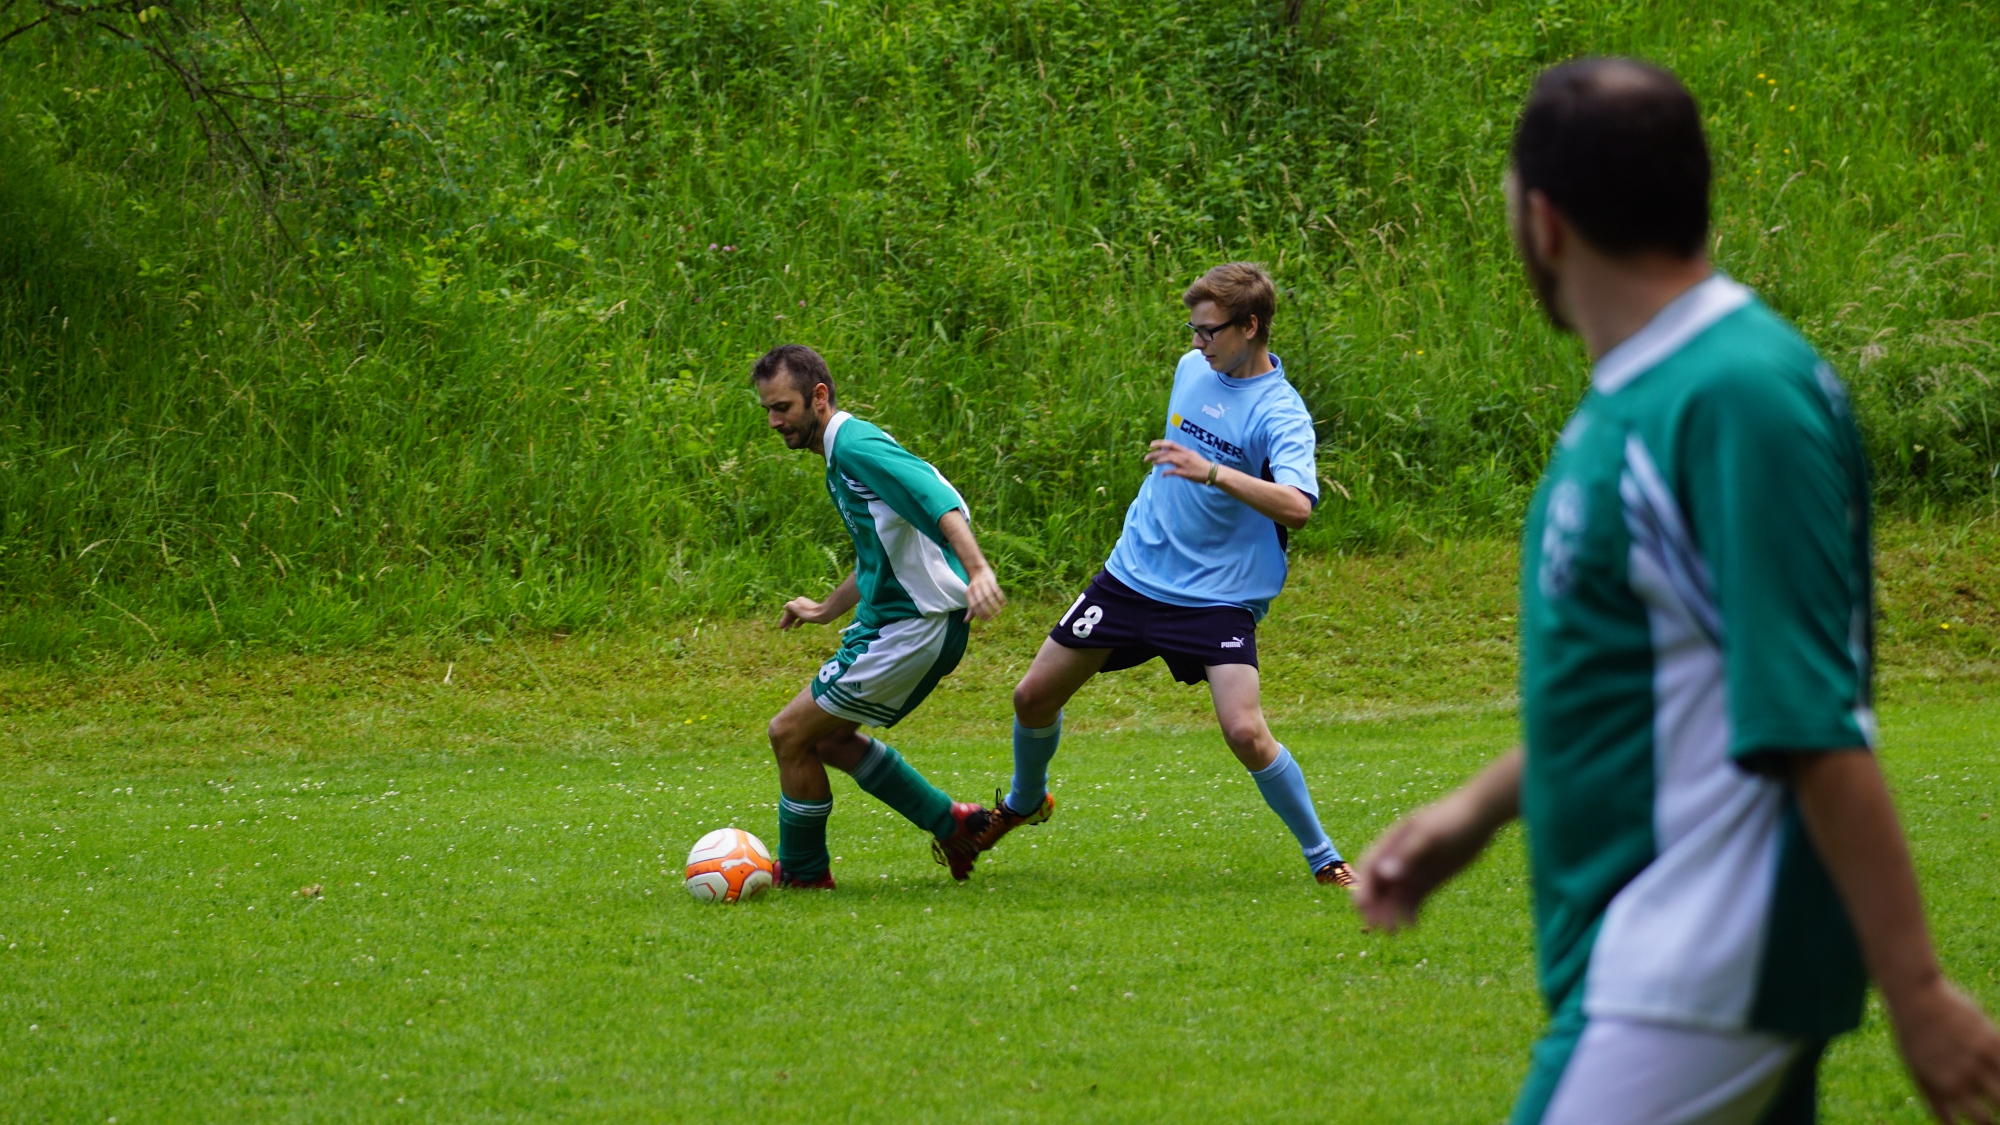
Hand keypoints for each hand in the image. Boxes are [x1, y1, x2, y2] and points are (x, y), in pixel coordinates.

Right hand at [778, 596, 834, 629]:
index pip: (787, 610)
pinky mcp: (811, 613)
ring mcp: (806, 609)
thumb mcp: (796, 609)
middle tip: (782, 629)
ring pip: (796, 616)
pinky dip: (798, 622)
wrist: (823, 614)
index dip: (783, 619)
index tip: (780, 627)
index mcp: (797, 602)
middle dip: (787, 621)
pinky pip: (802, 618)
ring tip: (787, 629)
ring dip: (791, 622)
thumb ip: (789, 606)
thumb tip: (785, 607)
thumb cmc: (809, 612)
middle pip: (791, 613)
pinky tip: (796, 627)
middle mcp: (801, 604)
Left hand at [963, 565, 1005, 622]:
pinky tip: (1004, 604)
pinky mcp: (991, 580)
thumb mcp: (971, 597)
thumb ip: (970, 609)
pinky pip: (996, 590)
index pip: (973, 605)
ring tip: (998, 613)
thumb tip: (965, 621)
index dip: (979, 613)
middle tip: (992, 618)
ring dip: (994, 606)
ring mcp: (983, 584)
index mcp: (969, 593)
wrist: (978, 570)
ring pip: (989, 596)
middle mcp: (975, 588)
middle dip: (987, 611)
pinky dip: (1000, 598)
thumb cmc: (975, 588)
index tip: (985, 620)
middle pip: (981, 601)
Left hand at [1146, 439, 1213, 481]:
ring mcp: (1185, 464)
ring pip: (1169, 459)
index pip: (1170, 444)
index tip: (1151, 445)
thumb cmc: (1200, 465)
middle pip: (1166, 452)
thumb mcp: (1191, 455)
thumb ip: (1180, 454)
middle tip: (1145, 458)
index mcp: (1185, 451)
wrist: (1212, 472)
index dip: (1160, 443)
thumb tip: (1169, 454)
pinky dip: (1167, 472)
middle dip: (1154, 454)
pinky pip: (1174, 471)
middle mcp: (1184, 455)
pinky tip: (1162, 474)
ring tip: (1152, 464)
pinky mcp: (1186, 473)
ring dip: (1159, 461)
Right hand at [1351, 790, 1506, 930]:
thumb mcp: (1429, 836)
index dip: (1362, 887)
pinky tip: (1412, 926)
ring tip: (1393, 932)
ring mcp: (1413, 872)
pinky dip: (1410, 914)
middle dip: (1374, 907)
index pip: (1369, 868)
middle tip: (1376, 927)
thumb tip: (1386, 875)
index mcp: (1391, 843)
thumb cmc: (1451, 820)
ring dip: (1390, 914)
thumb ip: (1407, 855)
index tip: (1361, 906)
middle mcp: (1397, 860)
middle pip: (1378, 887)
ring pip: (1395, 898)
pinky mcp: (1428, 882)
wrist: (1479, 817)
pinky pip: (1414, 902)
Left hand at [1889, 979, 1999, 1122]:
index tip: (1990, 1120)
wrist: (1916, 997)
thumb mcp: (1917, 1071)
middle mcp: (1964, 1076)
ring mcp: (1979, 1058)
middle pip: (1998, 1108)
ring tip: (1997, 1090)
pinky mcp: (1991, 1039)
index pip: (1980, 1121)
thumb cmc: (1914, 1036)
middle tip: (1996, 1106)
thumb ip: (1936, 1101)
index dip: (1988, 1123)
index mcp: (1945, 1088)